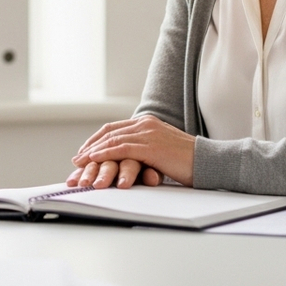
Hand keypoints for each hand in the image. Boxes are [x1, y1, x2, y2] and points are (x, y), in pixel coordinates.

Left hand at [70, 115, 195, 186]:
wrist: (208, 162)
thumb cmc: (187, 162)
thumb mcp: (162, 151)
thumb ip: (145, 150)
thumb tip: (130, 160)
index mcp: (147, 122)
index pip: (114, 128)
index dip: (97, 140)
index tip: (86, 151)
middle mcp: (145, 124)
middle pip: (109, 132)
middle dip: (91, 146)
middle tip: (77, 159)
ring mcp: (148, 133)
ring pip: (112, 140)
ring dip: (93, 152)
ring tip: (80, 163)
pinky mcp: (151, 146)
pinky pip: (121, 149)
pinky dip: (105, 154)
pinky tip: (94, 160)